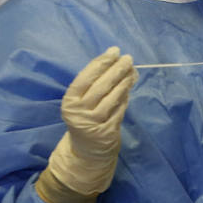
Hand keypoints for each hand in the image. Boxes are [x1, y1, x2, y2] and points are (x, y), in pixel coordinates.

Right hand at [36, 47, 137, 202]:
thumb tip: (116, 61)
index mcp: (70, 101)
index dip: (101, 63)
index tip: (114, 51)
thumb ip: (94, 84)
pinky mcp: (106, 132)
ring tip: (132, 71)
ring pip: (112, 98)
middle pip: (100, 86)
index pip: (86, 77)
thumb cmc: (85, 118)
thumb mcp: (82, 102)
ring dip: (124, 82)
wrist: (87, 150)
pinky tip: (129, 88)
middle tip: (128, 59)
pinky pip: (119, 110)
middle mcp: (79, 112)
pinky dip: (125, 98)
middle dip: (116, 70)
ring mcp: (93, 123)